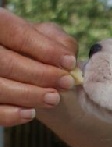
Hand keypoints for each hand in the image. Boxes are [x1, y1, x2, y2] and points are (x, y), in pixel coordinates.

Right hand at [0, 8, 78, 126]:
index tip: (69, 62)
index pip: (13, 31)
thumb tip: (67, 57)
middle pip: (5, 62)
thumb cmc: (34, 47)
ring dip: (29, 95)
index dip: (43, 48)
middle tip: (66, 83)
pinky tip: (30, 113)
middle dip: (40, 75)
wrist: (22, 68)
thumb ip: (56, 39)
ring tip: (54, 98)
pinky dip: (11, 114)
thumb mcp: (44, 35)